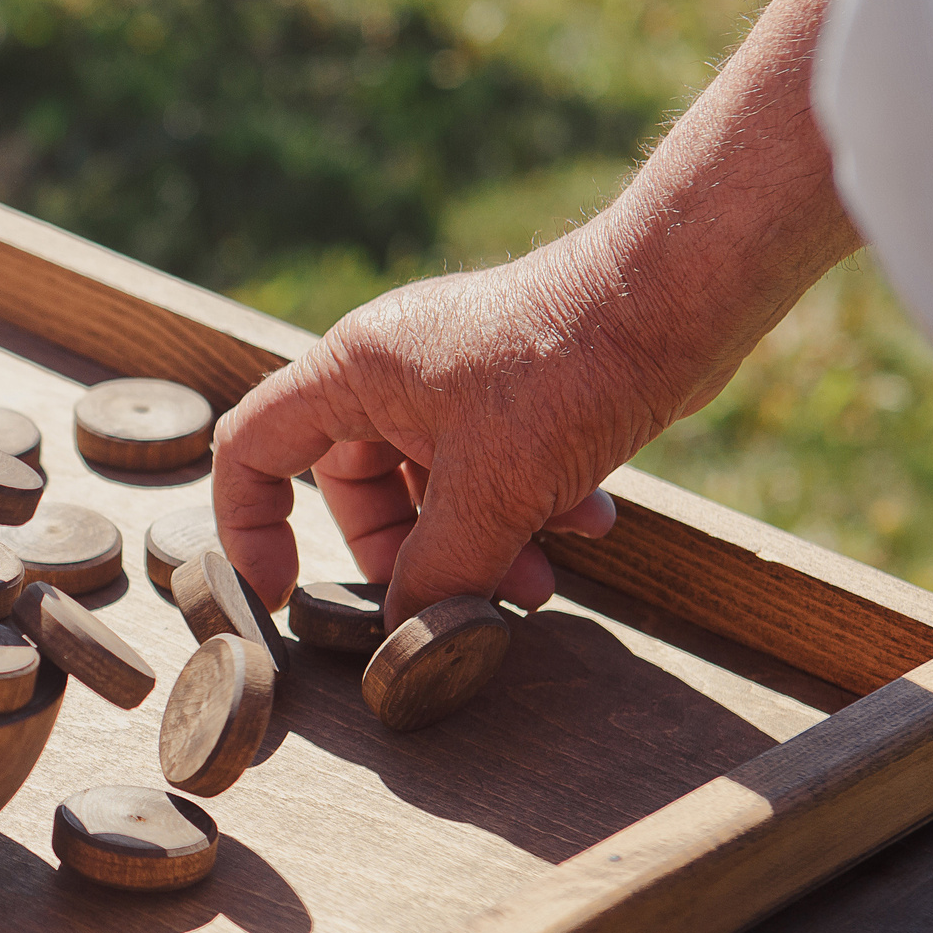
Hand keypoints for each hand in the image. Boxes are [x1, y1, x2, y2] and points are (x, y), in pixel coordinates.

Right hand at [211, 239, 734, 625]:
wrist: (682, 294)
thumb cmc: (574, 364)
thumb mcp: (495, 492)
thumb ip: (439, 574)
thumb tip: (407, 638)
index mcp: (353, 370)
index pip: (252, 447)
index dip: (249, 528)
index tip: (283, 592)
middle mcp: (392, 370)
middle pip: (352, 487)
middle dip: (406, 556)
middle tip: (453, 602)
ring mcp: (454, 379)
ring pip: (432, 487)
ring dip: (481, 545)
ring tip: (538, 583)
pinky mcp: (514, 391)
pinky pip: (493, 469)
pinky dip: (529, 509)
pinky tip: (588, 525)